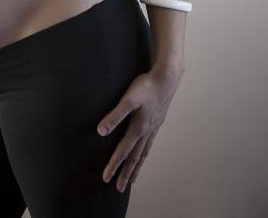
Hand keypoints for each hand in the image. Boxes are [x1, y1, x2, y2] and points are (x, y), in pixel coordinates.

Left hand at [96, 67, 183, 192]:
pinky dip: (145, 154)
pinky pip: (150, 144)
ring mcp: (153, 128)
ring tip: (133, 179)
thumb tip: (101, 131)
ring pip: (144, 153)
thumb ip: (115, 115)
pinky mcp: (157, 122)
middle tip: (119, 188)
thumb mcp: (128, 99)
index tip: (106, 178)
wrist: (167, 78)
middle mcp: (146, 132)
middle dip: (126, 173)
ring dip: (137, 166)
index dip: (114, 164)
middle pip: (134, 157)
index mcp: (138, 128)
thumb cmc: (146, 87)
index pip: (123, 151)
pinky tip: (144, 154)